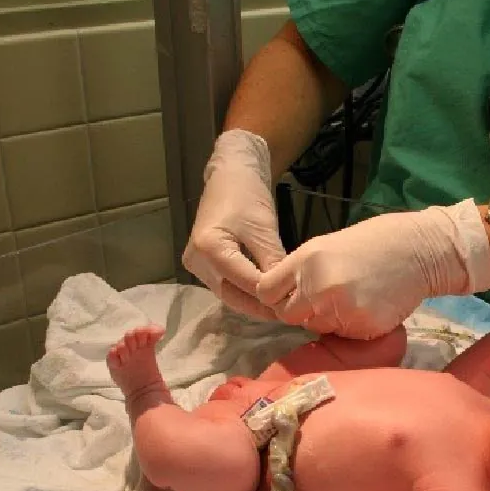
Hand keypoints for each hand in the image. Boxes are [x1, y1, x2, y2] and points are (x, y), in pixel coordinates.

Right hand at [180, 130, 284, 320]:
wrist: (231, 175)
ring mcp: (198, 265)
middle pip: (232, 294)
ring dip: (254, 302)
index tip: (293, 307)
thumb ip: (274, 264)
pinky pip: (228, 285)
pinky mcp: (205, 265)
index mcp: (208, 248)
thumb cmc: (247, 195)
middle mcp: (196, 262)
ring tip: (281, 309)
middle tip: (289, 315)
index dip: (268, 297)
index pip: (243, 283)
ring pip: (230, 293)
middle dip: (260, 306)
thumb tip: (289, 294)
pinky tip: (267, 297)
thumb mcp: (265, 230)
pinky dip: (247, 292)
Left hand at [256, 200, 489, 338]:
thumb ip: (301, 271)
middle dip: (302, 311)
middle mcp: (317, 286)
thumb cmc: (375, 244)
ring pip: (316, 327)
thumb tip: (282, 297)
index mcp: (306, 260)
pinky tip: (367, 308)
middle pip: (287, 315)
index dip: (277, 296)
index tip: (291, 295)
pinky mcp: (360, 326)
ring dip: (328, 320)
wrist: (420, 250)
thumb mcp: (327, 247)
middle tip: (326, 299)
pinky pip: (343, 336)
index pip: (266, 292)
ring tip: (352, 299)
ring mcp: (339, 309)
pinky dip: (351, 327)